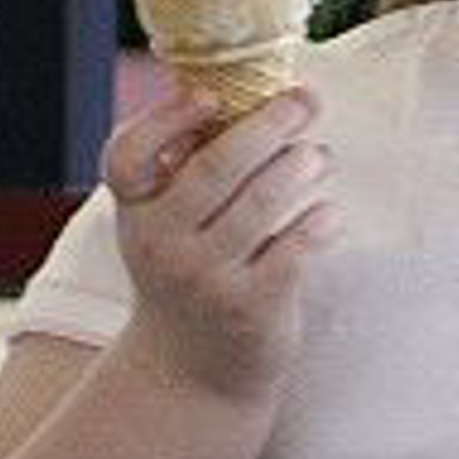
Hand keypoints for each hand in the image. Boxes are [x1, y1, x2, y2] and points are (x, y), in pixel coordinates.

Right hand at [99, 81, 337, 403]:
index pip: (128, 157)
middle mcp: (162, 245)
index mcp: (136, 213)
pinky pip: (293, 250)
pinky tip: (330, 213)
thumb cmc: (189, 273)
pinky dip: (319, 223)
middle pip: (213, 170)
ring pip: (260, 205)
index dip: (166, 120)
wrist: (192, 371)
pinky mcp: (250, 308)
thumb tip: (238, 87)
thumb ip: (187, 168)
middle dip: (267, 126)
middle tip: (305, 100)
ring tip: (318, 157)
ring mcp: (205, 279)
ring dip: (299, 168)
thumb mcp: (167, 225)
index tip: (210, 95)